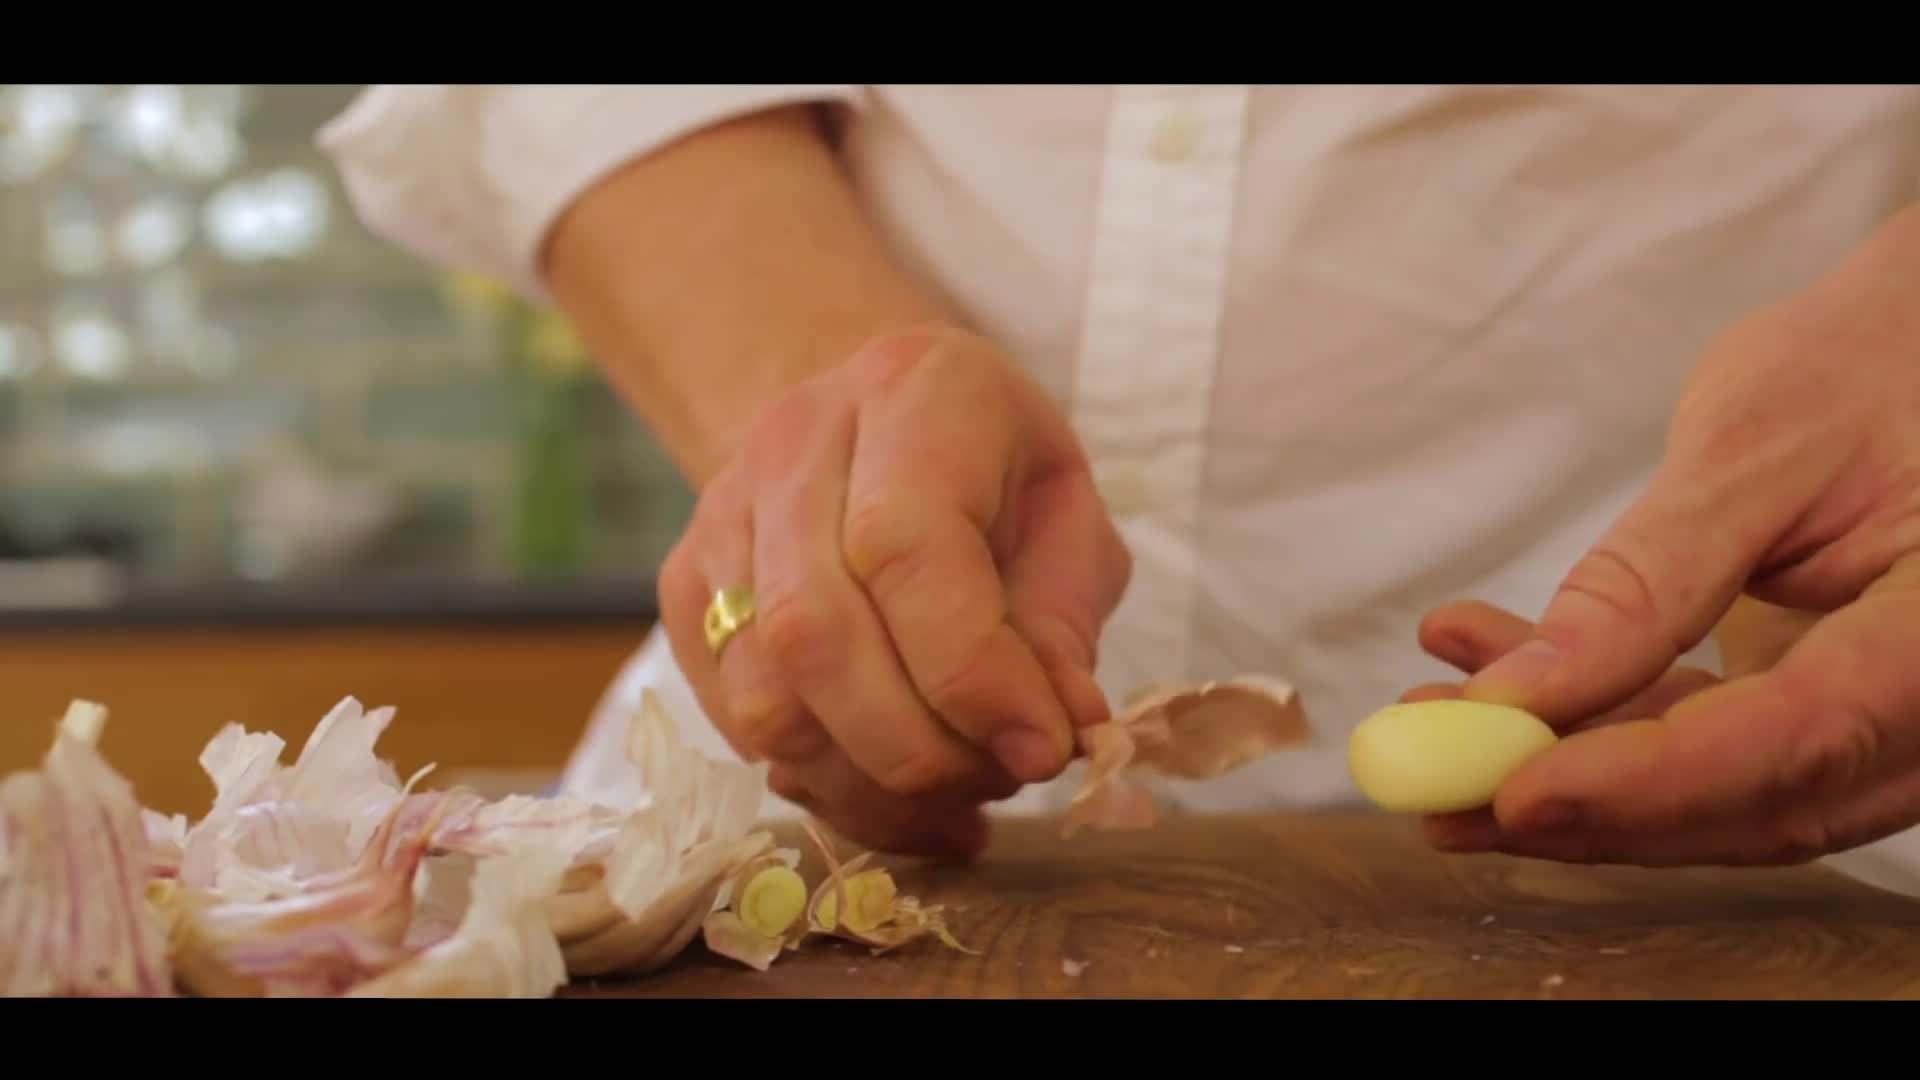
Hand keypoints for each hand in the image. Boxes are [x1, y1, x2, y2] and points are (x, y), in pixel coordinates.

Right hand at [656, 323, 1130, 859]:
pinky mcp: (685, 589)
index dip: (970, 673)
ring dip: (869, 783)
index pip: (904, 546)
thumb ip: (1064, 627)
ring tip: (953, 793)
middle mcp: (794, 442)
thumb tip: (1055, 738)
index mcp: (911, 393)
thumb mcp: (1068, 522)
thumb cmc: (993, 474)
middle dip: (916, 748)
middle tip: (999, 780)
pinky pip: (736, 723)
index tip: (1040, 748)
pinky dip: (824, 785)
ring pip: (765, 698)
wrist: (882, 422)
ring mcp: (721, 515)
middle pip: (816, 635)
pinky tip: (893, 787)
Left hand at [1410, 204, 1919, 866]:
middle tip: (1442, 795)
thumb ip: (1647, 578)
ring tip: (1438, 721)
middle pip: (1766, 801)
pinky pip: (1726, 747)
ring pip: (1736, 793)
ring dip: (1581, 773)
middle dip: (1592, 808)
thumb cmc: (1879, 358)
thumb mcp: (1758, 443)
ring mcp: (1903, 714)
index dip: (1651, 779)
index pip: (1805, 734)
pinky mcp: (1841, 708)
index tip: (1512, 790)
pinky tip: (1495, 684)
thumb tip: (1515, 694)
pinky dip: (1610, 730)